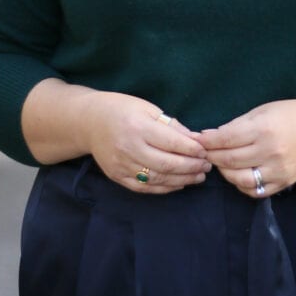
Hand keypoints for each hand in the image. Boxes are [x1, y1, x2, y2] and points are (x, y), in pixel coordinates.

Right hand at [82, 91, 211, 194]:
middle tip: (207, 166)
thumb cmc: (122, 109)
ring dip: (182, 179)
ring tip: (198, 176)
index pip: (172, 142)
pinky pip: (144, 188)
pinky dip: (164, 188)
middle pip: (167, 164)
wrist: (89, 122)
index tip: (206, 151)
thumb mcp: (147, 108)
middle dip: (191, 167)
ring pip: (157, 179)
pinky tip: (178, 183)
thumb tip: (195, 140)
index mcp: (138, 126)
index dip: (193, 149)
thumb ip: (171, 125)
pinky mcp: (117, 177)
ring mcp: (121, 165)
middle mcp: (129, 148)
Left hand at [197, 99, 295, 197]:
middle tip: (203, 153)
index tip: (197, 140)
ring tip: (220, 163)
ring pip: (239, 179)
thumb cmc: (290, 114)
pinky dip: (241, 185)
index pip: (226, 139)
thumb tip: (209, 136)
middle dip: (211, 156)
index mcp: (263, 129)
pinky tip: (237, 174)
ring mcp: (277, 170)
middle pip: (229, 160)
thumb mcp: (262, 111)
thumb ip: (237, 125)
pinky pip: (255, 191)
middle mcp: (270, 151)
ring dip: (224, 172)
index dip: (208, 141)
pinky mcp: (283, 183)